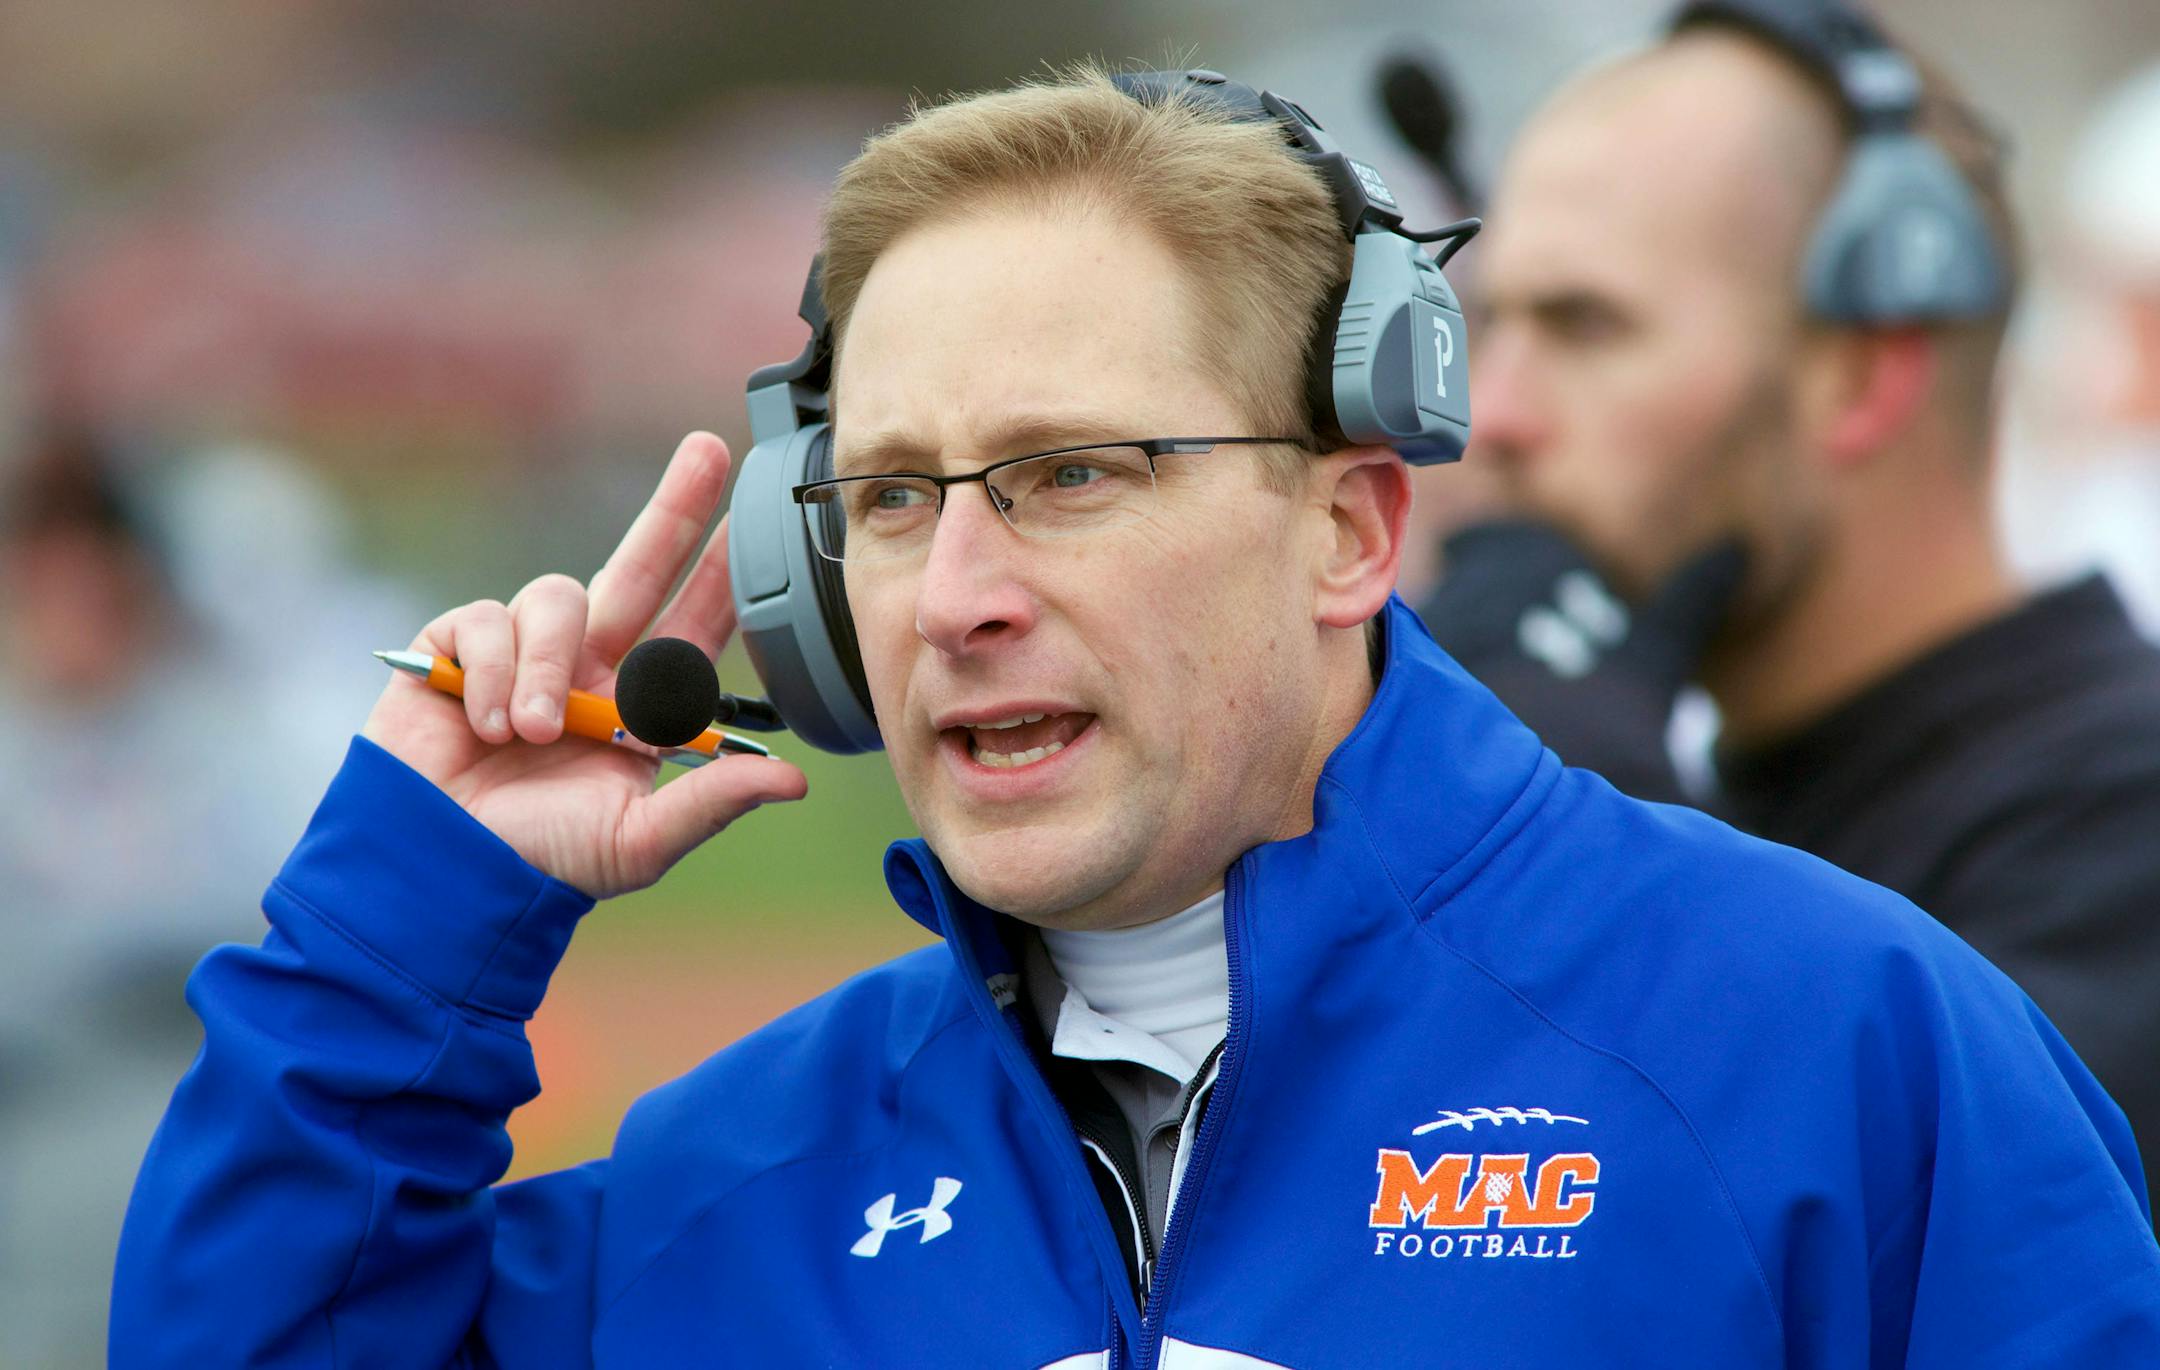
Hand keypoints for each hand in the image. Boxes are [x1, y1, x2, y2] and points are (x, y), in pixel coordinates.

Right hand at [361, 433, 807, 896]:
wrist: (442, 869)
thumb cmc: (540, 860)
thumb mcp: (638, 841)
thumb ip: (710, 803)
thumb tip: (796, 782)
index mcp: (638, 702)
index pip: (694, 624)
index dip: (724, 572)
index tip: (758, 518)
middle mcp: (589, 663)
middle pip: (640, 565)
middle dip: (677, 507)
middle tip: (712, 452)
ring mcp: (524, 650)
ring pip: (558, 599)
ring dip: (547, 666)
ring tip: (533, 734)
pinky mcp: (456, 647)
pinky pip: (487, 622)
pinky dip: (491, 676)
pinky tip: (483, 725)